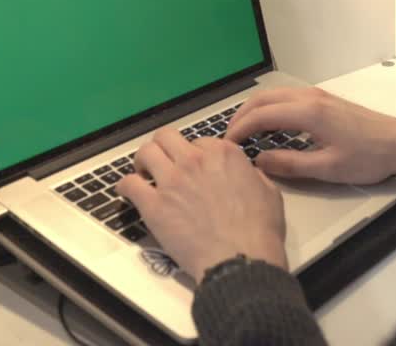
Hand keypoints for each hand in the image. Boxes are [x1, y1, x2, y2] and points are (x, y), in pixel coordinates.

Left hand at [118, 128, 286, 283]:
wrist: (240, 259)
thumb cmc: (258, 231)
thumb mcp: (269, 192)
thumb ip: (252, 175)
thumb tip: (246, 174)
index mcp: (223, 154)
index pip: (199, 140)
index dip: (195, 153)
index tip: (193, 166)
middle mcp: (195, 160)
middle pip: (166, 136)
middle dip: (164, 147)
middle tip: (163, 161)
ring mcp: (172, 180)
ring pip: (146, 151)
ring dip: (143, 160)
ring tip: (144, 172)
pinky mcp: (154, 205)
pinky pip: (129, 184)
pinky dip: (126, 185)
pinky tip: (129, 192)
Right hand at [225, 87, 395, 184]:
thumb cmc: (368, 157)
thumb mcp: (328, 168)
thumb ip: (290, 165)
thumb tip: (259, 161)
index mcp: (308, 113)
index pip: (261, 115)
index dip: (239, 130)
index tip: (227, 146)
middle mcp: (310, 97)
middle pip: (263, 99)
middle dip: (241, 116)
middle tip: (228, 139)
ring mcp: (317, 95)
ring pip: (274, 95)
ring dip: (254, 110)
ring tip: (243, 132)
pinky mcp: (324, 100)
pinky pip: (286, 97)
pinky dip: (269, 108)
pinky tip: (268, 126)